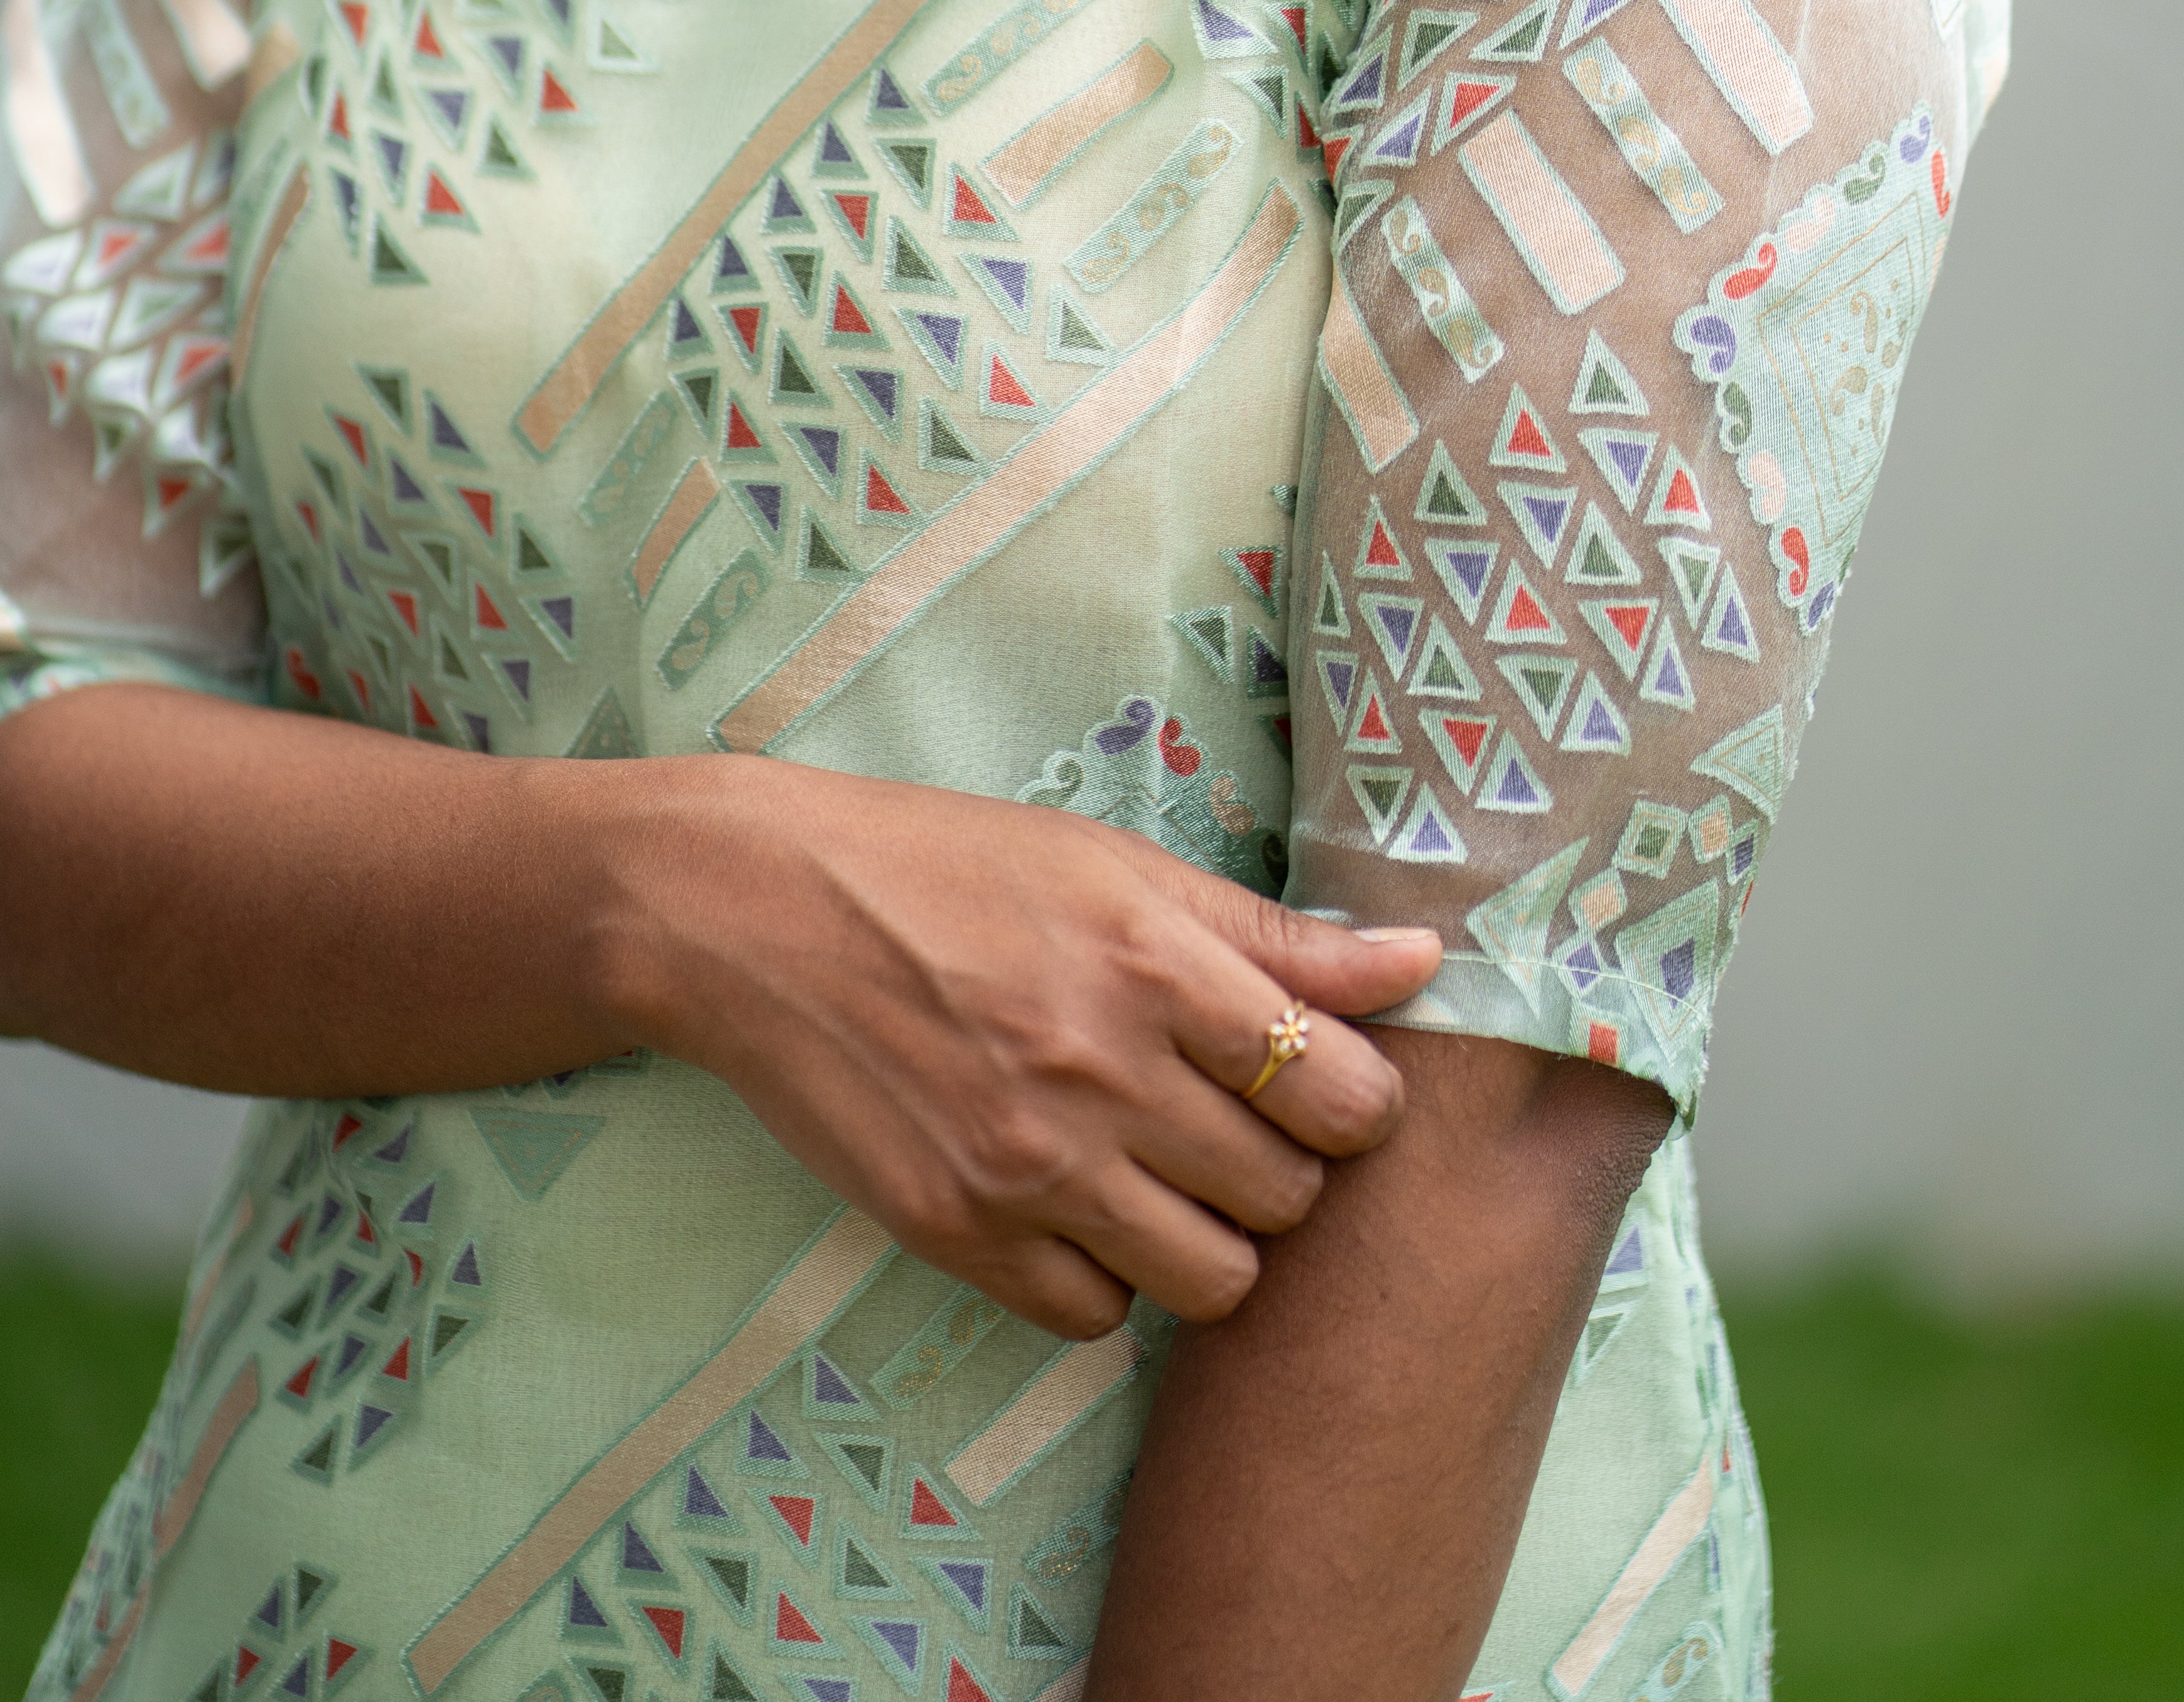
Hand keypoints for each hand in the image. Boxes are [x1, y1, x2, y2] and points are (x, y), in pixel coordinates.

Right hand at [613, 758, 1441, 1338]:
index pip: (1346, 1094)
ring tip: (1159, 1173)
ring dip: (1208, 1238)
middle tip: (1225, 1119)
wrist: (755, 912)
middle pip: (1290, 1197)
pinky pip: (1096, 1318)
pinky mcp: (958, 1236)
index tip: (1320, 1082)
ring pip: (1215, 1282)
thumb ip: (1277, 934)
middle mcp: (1102, 1073)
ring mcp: (1028, 1167)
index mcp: (1153, 963)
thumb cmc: (945, 866)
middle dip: (1281, 1167)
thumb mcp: (1117, 866)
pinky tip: (1071, 1204)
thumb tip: (1427, 959)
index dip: (1356, 1100)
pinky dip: (1103, 1277)